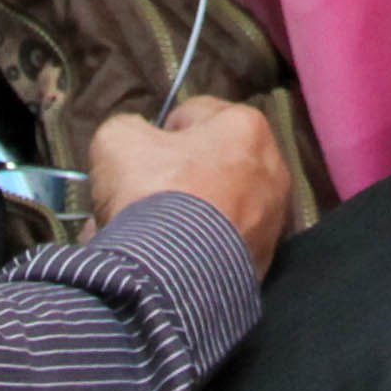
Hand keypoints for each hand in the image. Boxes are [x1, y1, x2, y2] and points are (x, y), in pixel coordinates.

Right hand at [86, 94, 290, 280]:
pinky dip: (197, 246)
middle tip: (140, 197)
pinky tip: (168, 257)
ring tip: (149, 233)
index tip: (139, 158)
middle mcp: (272, 168)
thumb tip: (138, 142)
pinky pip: (221, 242)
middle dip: (175, 176)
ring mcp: (273, 218)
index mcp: (246, 126)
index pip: (194, 114)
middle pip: (210, 162)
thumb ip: (129, 128)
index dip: (160, 134)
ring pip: (216, 205)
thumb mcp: (118, 139)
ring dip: (185, 213)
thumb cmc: (151, 191)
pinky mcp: (263, 260)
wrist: (170, 276)